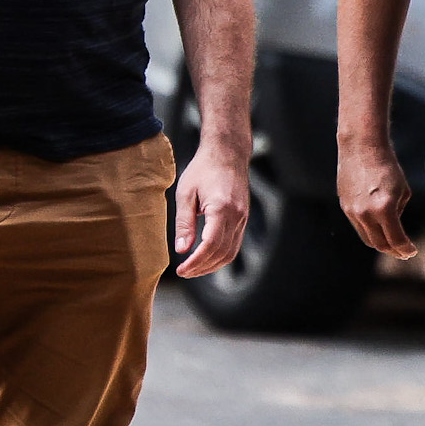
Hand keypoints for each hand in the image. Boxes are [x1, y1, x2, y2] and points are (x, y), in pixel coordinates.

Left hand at [171, 137, 251, 279]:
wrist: (227, 153)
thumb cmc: (203, 169)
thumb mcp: (186, 193)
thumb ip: (184, 223)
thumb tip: (182, 250)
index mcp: (222, 208)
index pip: (210, 246)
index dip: (195, 262)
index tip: (181, 270)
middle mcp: (236, 216)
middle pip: (222, 254)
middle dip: (202, 268)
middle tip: (184, 272)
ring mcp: (243, 218)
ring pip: (230, 253)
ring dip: (212, 265)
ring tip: (193, 269)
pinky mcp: (243, 219)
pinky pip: (234, 245)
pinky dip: (220, 256)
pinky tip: (206, 258)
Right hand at [334, 135, 416, 258]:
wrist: (362, 147)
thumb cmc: (388, 166)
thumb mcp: (402, 191)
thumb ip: (398, 213)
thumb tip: (394, 226)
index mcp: (384, 209)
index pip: (396, 240)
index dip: (406, 249)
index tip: (412, 251)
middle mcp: (365, 214)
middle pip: (380, 244)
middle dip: (394, 251)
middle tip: (403, 253)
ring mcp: (352, 211)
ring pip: (367, 237)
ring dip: (380, 243)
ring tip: (391, 243)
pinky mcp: (344, 206)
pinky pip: (358, 225)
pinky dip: (369, 230)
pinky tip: (378, 227)